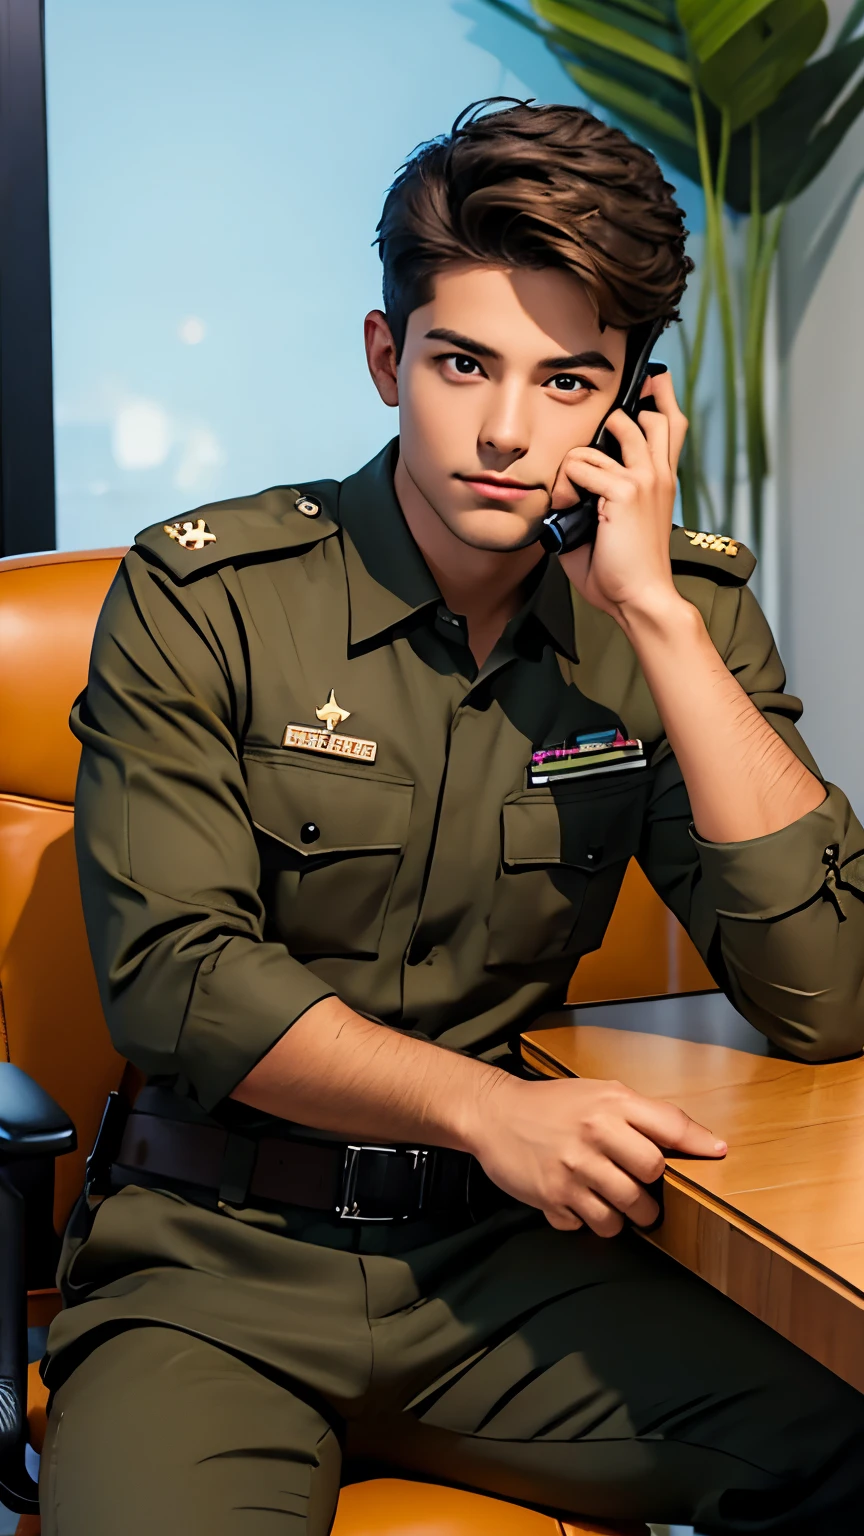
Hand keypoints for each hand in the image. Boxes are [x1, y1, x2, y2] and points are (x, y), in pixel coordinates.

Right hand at [467, 1073, 725, 1235]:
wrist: (493, 1114)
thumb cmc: (552, 1105)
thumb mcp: (598, 1093)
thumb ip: (642, 1114)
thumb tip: (697, 1139)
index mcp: (610, 1105)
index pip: (669, 1126)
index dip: (699, 1143)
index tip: (719, 1154)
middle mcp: (594, 1135)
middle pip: (652, 1175)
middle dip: (652, 1189)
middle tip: (642, 1189)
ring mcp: (574, 1169)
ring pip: (625, 1212)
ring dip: (625, 1215)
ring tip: (614, 1202)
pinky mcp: (553, 1198)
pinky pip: (588, 1226)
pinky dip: (587, 1221)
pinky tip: (578, 1202)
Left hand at [555, 369, 688, 622]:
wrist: (639, 599)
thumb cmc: (622, 570)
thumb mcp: (616, 522)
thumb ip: (601, 493)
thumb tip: (569, 481)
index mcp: (662, 480)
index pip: (671, 421)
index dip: (661, 395)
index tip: (652, 379)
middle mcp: (659, 473)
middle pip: (654, 411)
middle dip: (623, 409)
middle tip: (597, 438)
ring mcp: (645, 478)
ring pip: (614, 427)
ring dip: (582, 459)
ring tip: (574, 493)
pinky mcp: (625, 491)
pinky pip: (582, 466)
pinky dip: (566, 486)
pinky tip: (568, 510)